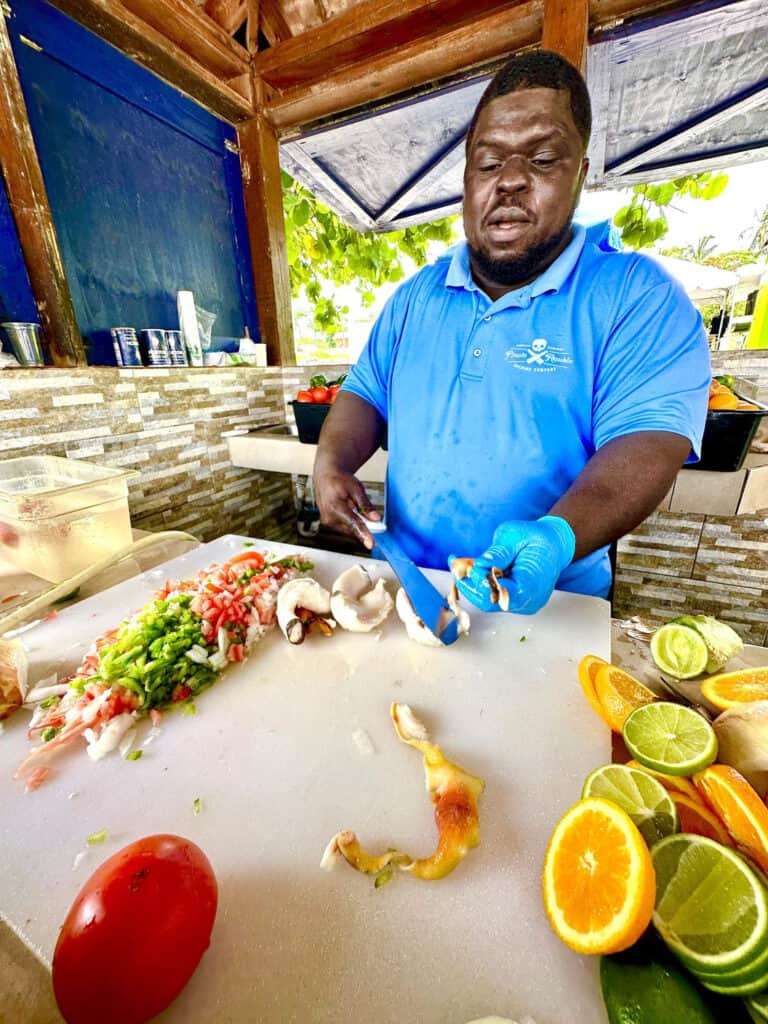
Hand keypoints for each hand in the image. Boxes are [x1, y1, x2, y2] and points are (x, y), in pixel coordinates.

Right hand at [313, 462, 380, 548]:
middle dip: (365, 527)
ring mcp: (328, 522)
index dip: (363, 534)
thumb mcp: (356, 488)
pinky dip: (352, 523)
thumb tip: (376, 518)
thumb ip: (365, 505)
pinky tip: (352, 510)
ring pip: (349, 530)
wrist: (326, 476)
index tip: (371, 544)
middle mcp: (329, 517)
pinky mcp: (329, 524)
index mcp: (335, 506)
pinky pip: (345, 527)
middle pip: (352, 529)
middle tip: (376, 522)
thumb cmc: (341, 480)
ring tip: (356, 506)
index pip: (352, 523)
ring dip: (358, 524)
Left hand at [449, 516, 575, 614]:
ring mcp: (521, 603)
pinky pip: (492, 596)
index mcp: (532, 584)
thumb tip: (480, 565)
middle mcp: (528, 600)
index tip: (468, 567)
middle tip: (455, 564)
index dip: (481, 583)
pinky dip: (479, 583)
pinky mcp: (514, 600)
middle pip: (490, 601)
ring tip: (458, 563)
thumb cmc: (537, 538)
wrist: (554, 544)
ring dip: (471, 583)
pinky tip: (469, 567)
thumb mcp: (516, 536)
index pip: (501, 593)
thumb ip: (499, 552)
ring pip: (487, 600)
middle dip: (469, 583)